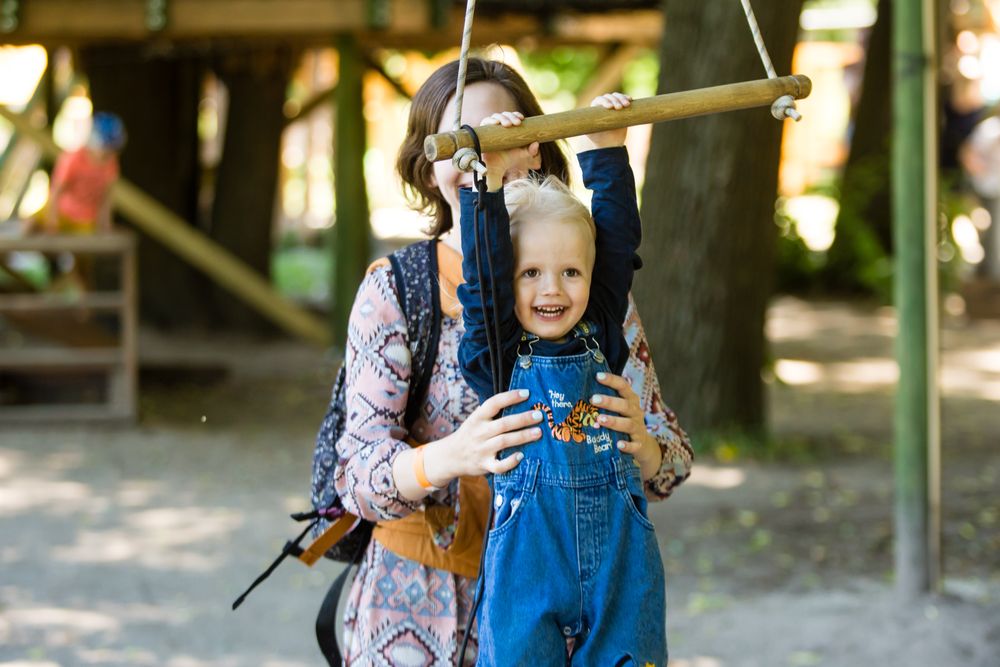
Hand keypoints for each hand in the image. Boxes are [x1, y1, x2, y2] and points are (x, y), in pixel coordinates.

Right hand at [424, 389, 542, 482]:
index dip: (510, 397)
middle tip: (539, 415)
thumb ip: (492, 412)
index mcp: (477, 418)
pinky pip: (498, 465)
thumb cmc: (470, 434)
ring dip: (522, 437)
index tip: (527, 393)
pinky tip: (521, 456)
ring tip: (538, 432)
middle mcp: (479, 432)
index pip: (494, 403)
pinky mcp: (484, 465)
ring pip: (504, 442)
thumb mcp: (475, 420)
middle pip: (503, 424)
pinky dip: (510, 462)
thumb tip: (520, 400)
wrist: (450, 456)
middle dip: (523, 419)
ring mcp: (482, 449)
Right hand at [479, 112, 540, 191]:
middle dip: (511, 116)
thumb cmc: (510, 158)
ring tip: (507, 124)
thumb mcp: (522, 153)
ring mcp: (491, 127)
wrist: (497, 166)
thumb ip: (531, 150)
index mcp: (510, 128)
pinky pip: (486, 121)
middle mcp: (500, 125)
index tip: (521, 118)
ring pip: (496, 116)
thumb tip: (536, 143)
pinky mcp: (483, 130)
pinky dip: (490, 120)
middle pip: (505, 114)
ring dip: (502, 117)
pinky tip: (496, 123)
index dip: (516, 114)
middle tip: (516, 123)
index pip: (512, 116)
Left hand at [586, 92, 631, 148]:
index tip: (609, 107)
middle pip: (609, 97)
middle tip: (619, 108)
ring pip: (617, 96)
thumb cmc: (598, 139)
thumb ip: (585, 127)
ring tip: (626, 105)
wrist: (610, 144)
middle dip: (615, 100)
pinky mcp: (622, 107)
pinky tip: (630, 100)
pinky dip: (627, 98)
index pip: (599, 100)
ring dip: (621, 98)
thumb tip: (576, 124)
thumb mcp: (590, 133)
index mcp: (595, 109)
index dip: (604, 101)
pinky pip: (624, 99)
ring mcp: (613, 105)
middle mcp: (604, 105)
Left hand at [591, 372, 662, 479]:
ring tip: (599, 419)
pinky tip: (618, 445)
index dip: (612, 380)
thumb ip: (605, 401)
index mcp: (630, 400)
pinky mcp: (639, 444)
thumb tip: (577, 390)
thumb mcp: (619, 409)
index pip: (623, 386)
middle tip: (593, 399)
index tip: (597, 376)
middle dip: (609, 401)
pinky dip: (627, 445)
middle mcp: (636, 412)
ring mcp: (638, 428)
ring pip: (628, 424)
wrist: (643, 445)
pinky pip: (634, 445)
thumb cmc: (623, 421)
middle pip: (625, 405)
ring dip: (614, 421)